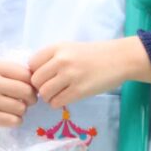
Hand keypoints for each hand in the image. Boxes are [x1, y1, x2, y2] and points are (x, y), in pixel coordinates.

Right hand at [0, 60, 37, 133]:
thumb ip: (17, 72)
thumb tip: (41, 84)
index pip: (27, 75)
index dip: (33, 83)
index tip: (30, 87)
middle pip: (26, 92)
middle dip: (32, 98)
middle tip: (28, 100)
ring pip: (21, 108)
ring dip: (23, 110)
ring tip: (16, 107)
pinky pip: (13, 121)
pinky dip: (17, 120)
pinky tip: (11, 116)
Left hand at [28, 37, 150, 108]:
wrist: (119, 59)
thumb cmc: (93, 54)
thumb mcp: (69, 48)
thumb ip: (51, 58)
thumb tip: (33, 76)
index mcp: (57, 48)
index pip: (31, 64)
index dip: (35, 73)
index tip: (44, 76)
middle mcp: (61, 60)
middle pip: (35, 81)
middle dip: (41, 87)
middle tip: (51, 87)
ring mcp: (70, 76)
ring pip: (44, 93)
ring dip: (48, 97)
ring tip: (58, 93)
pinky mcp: (79, 91)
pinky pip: (56, 102)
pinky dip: (57, 103)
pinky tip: (66, 97)